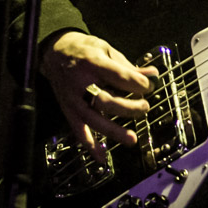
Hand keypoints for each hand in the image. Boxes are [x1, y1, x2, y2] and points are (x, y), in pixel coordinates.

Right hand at [39, 31, 158, 160]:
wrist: (54, 52)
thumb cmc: (84, 49)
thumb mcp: (107, 49)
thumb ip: (128, 66)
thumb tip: (152, 75)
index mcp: (92, 63)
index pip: (118, 76)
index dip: (137, 83)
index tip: (149, 87)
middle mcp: (81, 83)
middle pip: (106, 100)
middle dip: (128, 107)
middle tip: (145, 108)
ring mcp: (73, 99)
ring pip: (94, 119)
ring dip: (114, 131)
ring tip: (132, 139)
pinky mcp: (68, 110)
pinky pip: (78, 130)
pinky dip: (89, 145)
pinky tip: (101, 157)